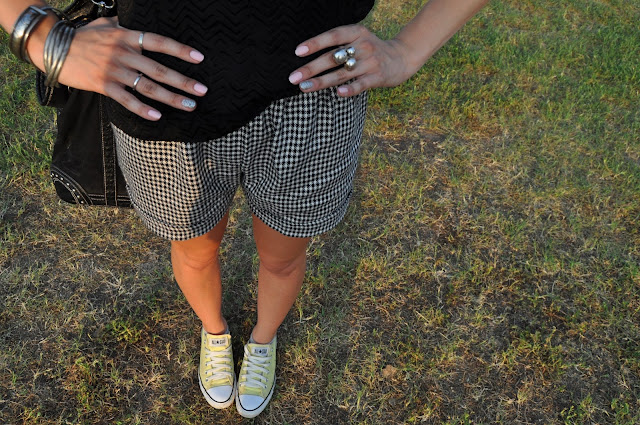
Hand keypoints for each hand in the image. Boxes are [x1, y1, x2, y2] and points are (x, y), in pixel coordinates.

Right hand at [54, 17, 206, 119]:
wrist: (52, 47)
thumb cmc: (83, 36)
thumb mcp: (106, 24)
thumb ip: (126, 26)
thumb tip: (139, 22)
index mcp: (127, 36)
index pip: (159, 42)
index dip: (180, 50)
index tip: (200, 58)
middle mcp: (123, 53)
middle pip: (159, 69)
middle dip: (184, 81)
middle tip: (203, 91)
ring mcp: (114, 70)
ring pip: (148, 87)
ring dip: (171, 98)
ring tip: (190, 106)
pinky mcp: (103, 85)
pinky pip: (127, 99)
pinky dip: (142, 109)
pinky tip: (158, 116)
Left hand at [288, 25, 419, 96]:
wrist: (402, 57)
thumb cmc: (371, 51)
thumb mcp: (358, 40)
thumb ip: (339, 46)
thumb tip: (309, 59)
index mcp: (356, 33)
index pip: (333, 36)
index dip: (315, 43)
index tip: (298, 52)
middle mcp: (363, 45)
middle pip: (333, 57)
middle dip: (311, 68)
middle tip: (294, 77)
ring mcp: (371, 62)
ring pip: (342, 73)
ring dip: (322, 81)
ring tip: (305, 87)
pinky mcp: (378, 76)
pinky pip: (361, 84)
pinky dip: (350, 88)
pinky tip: (338, 93)